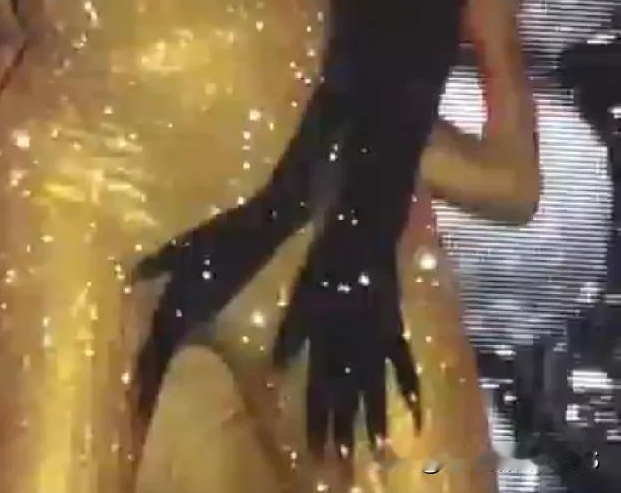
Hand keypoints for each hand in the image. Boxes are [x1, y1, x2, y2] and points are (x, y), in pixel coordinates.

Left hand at [273, 224, 420, 457]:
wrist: (364, 226)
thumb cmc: (324, 256)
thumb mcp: (299, 291)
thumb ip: (290, 334)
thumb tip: (274, 371)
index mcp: (325, 331)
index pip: (318, 386)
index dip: (316, 420)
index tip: (316, 453)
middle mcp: (352, 338)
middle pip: (346, 392)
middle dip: (343, 429)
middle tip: (344, 466)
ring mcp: (376, 333)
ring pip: (374, 384)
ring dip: (375, 418)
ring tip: (379, 452)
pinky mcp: (394, 324)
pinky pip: (402, 363)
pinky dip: (411, 389)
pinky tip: (419, 416)